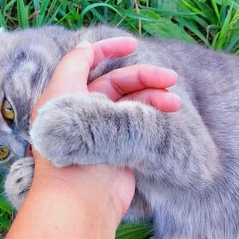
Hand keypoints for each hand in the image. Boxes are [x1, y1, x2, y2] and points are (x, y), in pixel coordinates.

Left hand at [28, 37, 180, 224]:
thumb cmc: (68, 140)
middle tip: (171, 78)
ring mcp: (103, 130)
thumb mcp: (62, 92)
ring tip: (175, 101)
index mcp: (67, 94)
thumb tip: (85, 46)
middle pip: (117, 83)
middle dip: (144, 76)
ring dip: (154, 97)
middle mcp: (84, 110)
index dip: (108, 49)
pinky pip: (139, 124)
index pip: (87, 63)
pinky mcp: (120, 149)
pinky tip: (167, 114)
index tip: (132, 44)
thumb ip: (74, 64)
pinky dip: (153, 115)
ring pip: (132, 103)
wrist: (80, 194)